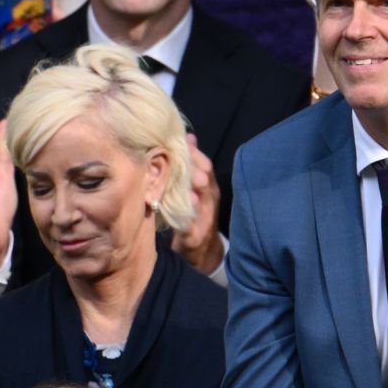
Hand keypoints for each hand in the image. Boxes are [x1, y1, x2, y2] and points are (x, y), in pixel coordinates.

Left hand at [170, 134, 223, 274]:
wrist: (202, 251)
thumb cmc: (195, 213)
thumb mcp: (195, 187)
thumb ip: (192, 163)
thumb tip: (189, 136)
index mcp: (209, 187)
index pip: (205, 165)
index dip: (193, 154)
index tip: (179, 143)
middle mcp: (210, 200)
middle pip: (204, 181)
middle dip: (192, 169)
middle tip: (179, 159)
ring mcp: (204, 219)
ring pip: (200, 202)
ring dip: (192, 192)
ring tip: (186, 182)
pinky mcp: (195, 237)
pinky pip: (189, 226)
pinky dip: (184, 219)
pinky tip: (178, 212)